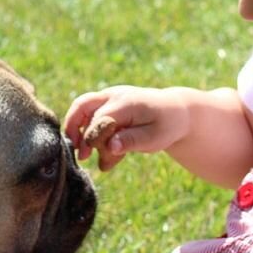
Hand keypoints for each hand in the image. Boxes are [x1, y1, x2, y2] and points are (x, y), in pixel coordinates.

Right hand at [63, 86, 189, 170]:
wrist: (176, 112)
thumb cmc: (166, 125)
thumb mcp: (154, 138)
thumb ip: (131, 141)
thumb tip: (110, 147)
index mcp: (126, 103)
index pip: (99, 119)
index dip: (92, 138)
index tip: (90, 156)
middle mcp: (114, 95)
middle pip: (83, 107)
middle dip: (77, 132)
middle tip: (81, 156)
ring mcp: (110, 96)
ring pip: (83, 108)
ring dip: (80, 130)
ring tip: (86, 156)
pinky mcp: (109, 102)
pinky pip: (91, 113)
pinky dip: (90, 130)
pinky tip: (102, 151)